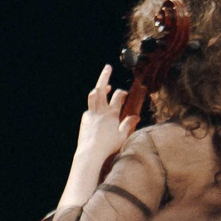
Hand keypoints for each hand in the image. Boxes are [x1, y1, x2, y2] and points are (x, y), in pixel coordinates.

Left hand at [67, 65, 138, 186]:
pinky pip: (89, 109)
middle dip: (105, 76)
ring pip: (93, 96)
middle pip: (101, 89)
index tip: (123, 94)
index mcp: (111, 114)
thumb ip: (128, 124)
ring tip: (104, 86)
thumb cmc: (108, 146)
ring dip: (98, 89)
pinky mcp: (85, 119)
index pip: (118, 96)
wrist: (90, 153)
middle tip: (108, 67)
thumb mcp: (122, 136)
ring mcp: (91, 114)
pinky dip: (94, 106)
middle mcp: (100, 111)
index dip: (122, 92)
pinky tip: (97, 110)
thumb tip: (136, 116)